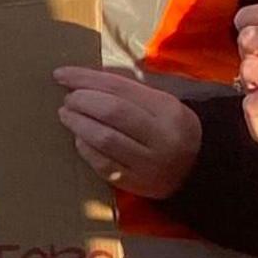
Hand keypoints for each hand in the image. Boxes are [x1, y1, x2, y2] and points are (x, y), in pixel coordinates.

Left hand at [51, 66, 200, 198]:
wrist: (196, 170)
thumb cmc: (169, 129)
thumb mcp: (161, 105)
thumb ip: (128, 92)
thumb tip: (83, 80)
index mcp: (167, 109)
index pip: (120, 87)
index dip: (86, 78)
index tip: (61, 74)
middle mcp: (160, 136)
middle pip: (112, 111)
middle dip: (82, 101)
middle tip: (68, 99)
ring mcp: (149, 162)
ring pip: (105, 139)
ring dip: (78, 124)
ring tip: (67, 115)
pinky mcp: (137, 183)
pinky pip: (104, 164)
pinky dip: (86, 149)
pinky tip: (79, 139)